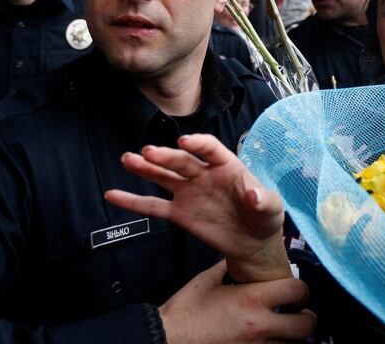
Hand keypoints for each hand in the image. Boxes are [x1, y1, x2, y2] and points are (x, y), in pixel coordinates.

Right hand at [105, 133, 289, 281]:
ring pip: (163, 177)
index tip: (185, 141)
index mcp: (227, 166)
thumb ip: (262, 200)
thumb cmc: (265, 216)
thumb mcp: (271, 208)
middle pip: (182, 161)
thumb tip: (254, 194)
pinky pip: (154, 206)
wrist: (253, 242)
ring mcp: (189, 192)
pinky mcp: (180, 214)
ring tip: (127, 159)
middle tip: (148, 152)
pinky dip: (133, 201)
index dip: (199, 144)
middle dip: (166, 156)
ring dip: (145, 168)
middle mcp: (203, 175)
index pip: (210, 148)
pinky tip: (113, 195)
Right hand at [160, 259, 315, 343]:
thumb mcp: (208, 280)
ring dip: (293, 336)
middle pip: (306, 324)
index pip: (297, 290)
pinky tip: (270, 340)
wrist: (165, 339)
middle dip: (306, 317)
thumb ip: (232, 267)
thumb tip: (245, 258)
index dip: (300, 288)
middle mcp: (260, 326)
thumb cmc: (186, 310)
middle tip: (298, 313)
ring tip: (284, 329)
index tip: (294, 289)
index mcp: (252, 299)